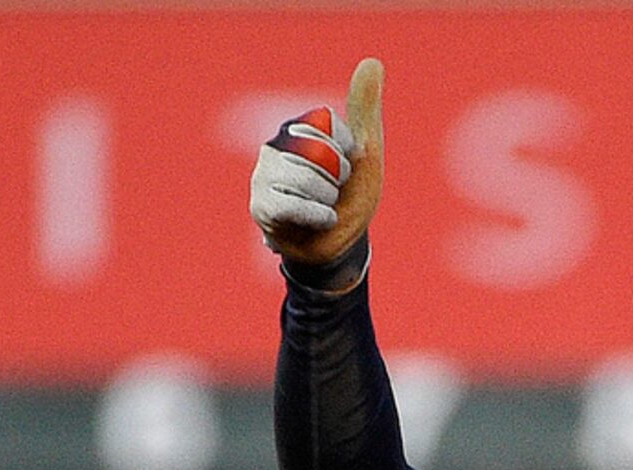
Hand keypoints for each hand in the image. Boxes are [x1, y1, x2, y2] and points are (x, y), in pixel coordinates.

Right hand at [249, 57, 384, 270]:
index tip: (348, 169)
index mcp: (301, 127)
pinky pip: (292, 205)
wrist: (341, 245)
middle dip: (337, 181)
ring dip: (328, 201)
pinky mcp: (260, 205)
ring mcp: (264, 174)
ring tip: (324, 208)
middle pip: (317, 154)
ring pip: (305, 180)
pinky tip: (320, 221)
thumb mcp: (365, 153)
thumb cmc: (351, 197)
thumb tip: (372, 62)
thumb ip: (365, 110)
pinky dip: (316, 217)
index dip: (347, 154)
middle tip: (334, 193)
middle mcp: (277, 145)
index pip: (329, 129)